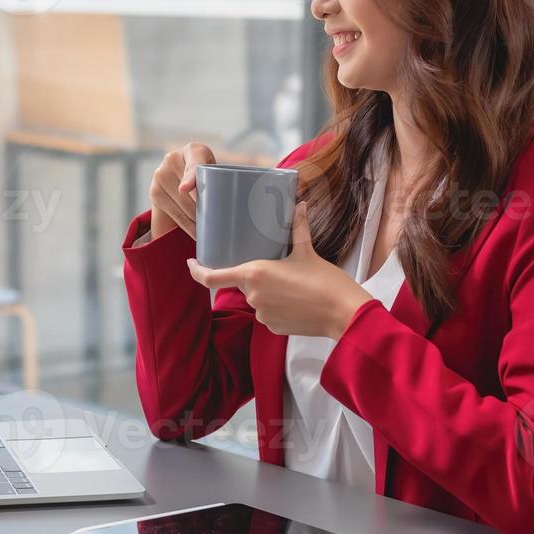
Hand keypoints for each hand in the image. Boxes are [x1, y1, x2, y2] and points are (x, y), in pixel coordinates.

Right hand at [148, 141, 215, 239]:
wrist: (179, 173)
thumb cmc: (205, 174)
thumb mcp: (214, 169)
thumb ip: (222, 178)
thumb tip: (242, 199)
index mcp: (193, 150)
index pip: (193, 165)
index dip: (189, 177)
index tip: (183, 190)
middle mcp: (172, 159)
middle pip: (189, 192)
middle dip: (204, 209)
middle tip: (217, 222)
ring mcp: (160, 175)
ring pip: (182, 205)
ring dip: (197, 220)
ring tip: (210, 229)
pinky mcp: (154, 191)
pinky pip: (175, 213)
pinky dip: (188, 225)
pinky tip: (196, 232)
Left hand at [186, 201, 374, 339]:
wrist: (343, 313)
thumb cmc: (325, 281)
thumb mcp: (307, 251)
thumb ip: (297, 228)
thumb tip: (298, 205)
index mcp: (254, 274)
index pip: (212, 277)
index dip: (196, 270)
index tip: (190, 262)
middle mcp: (252, 296)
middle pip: (241, 283)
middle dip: (252, 275)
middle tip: (273, 265)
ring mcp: (262, 315)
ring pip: (255, 298)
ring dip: (266, 290)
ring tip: (290, 282)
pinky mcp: (272, 328)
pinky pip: (267, 312)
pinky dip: (275, 304)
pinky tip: (294, 298)